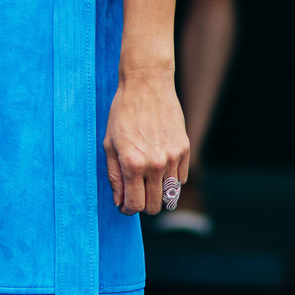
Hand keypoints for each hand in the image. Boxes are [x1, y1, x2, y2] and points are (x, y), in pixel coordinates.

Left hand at [104, 64, 188, 216]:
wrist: (147, 85)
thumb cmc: (123, 113)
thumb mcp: (110, 145)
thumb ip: (114, 176)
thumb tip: (120, 202)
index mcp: (132, 164)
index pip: (134, 205)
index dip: (127, 209)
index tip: (125, 204)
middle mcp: (155, 164)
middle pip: (154, 206)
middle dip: (143, 204)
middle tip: (136, 192)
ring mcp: (173, 157)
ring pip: (171, 195)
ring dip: (159, 193)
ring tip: (148, 179)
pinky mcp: (185, 149)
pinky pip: (181, 179)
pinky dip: (171, 179)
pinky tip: (160, 166)